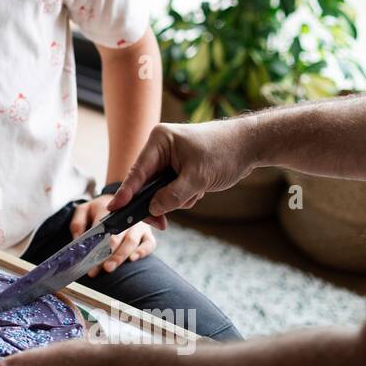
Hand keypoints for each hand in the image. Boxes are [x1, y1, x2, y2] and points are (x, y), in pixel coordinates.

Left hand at [68, 195, 155, 275]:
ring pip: (132, 241)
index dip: (96, 246)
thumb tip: (77, 243)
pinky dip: (143, 251)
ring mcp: (138, 225)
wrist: (120, 198)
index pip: (103, 230)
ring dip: (121, 256)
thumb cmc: (100, 208)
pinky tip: (133, 259)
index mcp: (108, 210)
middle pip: (118, 238)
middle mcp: (125, 217)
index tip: (90, 261)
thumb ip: (77, 224)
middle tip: (103, 268)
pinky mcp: (147, 232)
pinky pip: (149, 243)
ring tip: (111, 267)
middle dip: (110, 255)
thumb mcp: (84, 210)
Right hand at [107, 119, 259, 228]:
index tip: (114, 209)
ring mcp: (169, 158)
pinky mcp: (179, 167)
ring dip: (176, 199)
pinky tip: (199, 191)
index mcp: (159, 141)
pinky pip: (172, 189)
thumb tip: (152, 210)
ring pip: (160, 189)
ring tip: (196, 194)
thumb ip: (172, 196)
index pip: (137, 171)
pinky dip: (183, 196)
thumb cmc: (224, 153)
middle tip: (161, 224)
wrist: (250, 145)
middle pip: (146, 183)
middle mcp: (160, 148)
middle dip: (157, 201)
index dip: (126, 192)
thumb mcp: (197, 178)